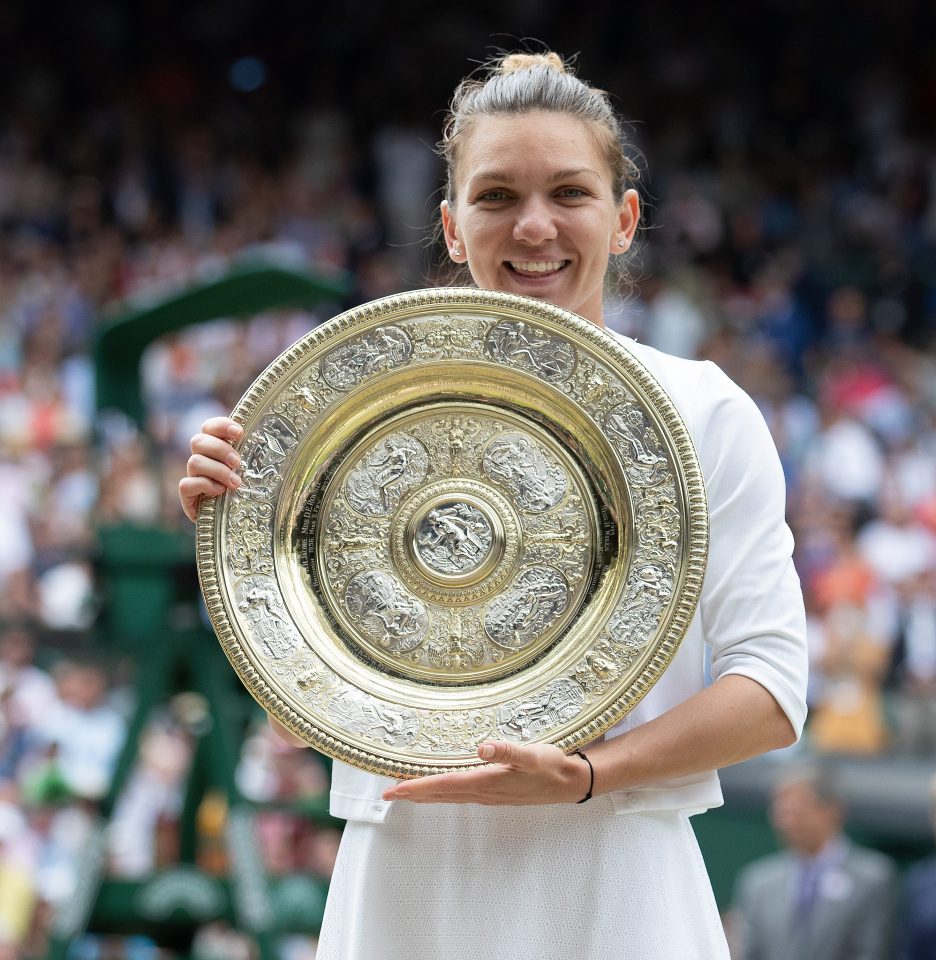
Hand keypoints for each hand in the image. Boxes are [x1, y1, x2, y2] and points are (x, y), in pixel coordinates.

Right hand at [179, 417, 243, 521]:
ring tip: (235, 482)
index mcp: (215, 448)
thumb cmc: (246, 491)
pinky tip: (220, 492)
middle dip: (220, 449)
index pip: (208, 427)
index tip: (239, 433)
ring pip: (194, 462)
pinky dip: (205, 485)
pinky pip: (186, 484)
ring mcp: (193, 477)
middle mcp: (201, 459)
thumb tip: (268, 438)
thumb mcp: (252, 471)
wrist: (233, 522)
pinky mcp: (188, 495)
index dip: (221, 426)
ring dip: (217, 470)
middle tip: (237, 462)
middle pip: (198, 441)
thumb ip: (252, 455)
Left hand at [381, 741, 591, 805]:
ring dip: (426, 794)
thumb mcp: (532, 754)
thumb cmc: (551, 766)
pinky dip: (443, 793)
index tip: (394, 789)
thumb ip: (507, 751)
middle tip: (388, 793)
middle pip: (440, 794)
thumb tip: (483, 748)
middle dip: (413, 794)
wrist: (570, 782)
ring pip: (449, 797)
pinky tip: (441, 790)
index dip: (417, 787)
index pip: (443, 785)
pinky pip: (461, 795)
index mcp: (487, 782)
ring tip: (407, 791)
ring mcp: (490, 795)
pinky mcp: (496, 793)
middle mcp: (484, 792)